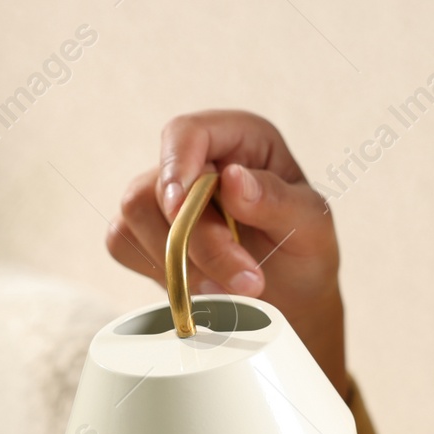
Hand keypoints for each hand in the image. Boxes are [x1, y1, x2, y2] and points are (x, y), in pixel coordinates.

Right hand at [107, 109, 347, 396]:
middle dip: (198, 242)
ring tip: (228, 294)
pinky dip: (159, 273)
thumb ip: (276, 200)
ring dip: (179, 264)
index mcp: (239, 140)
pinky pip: (123, 243)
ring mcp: (164, 197)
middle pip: (161, 187)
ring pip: (135, 215)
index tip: (182, 208)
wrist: (291, 301)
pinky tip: (199, 291)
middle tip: (246, 283)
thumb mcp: (311, 227)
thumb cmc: (303, 253)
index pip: (187, 133)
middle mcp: (197, 161)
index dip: (177, 165)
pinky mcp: (144, 233)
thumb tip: (232, 178)